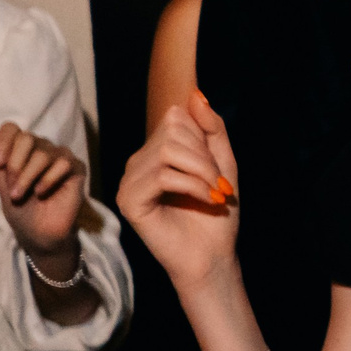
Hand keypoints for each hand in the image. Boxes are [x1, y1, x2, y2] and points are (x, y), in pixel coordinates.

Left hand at [0, 123, 85, 260]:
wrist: (38, 234)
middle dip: (15, 164)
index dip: (4, 142)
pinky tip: (42, 192)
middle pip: (27, 138)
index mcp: (22, 149)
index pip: (12, 129)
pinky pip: (63, 164)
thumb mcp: (2, 183)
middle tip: (12, 189)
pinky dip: (48, 179)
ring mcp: (61, 157)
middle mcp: (42, 148)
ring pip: (43, 154)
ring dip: (28, 177)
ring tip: (21, 195)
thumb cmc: (20, 209)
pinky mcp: (77, 169)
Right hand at [118, 91, 241, 288]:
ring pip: (167, 152)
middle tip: (220, 185)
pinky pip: (161, 176)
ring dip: (203, 172)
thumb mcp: (222, 163)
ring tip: (215, 194)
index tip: (217, 170)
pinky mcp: (128, 201)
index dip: (202, 138)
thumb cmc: (216, 214)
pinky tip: (206, 200)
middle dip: (205, 158)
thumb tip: (194, 95)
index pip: (174, 118)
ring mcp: (129, 182)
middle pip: (171, 132)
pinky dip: (192, 185)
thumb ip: (211, 128)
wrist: (212, 255)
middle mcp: (137, 163)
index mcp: (156, 152)